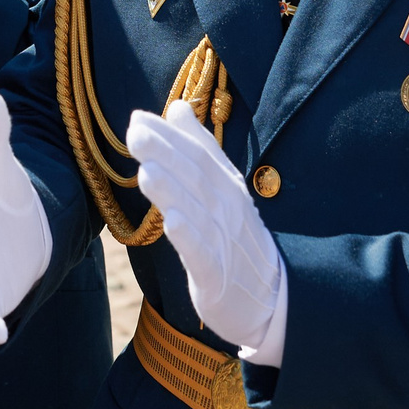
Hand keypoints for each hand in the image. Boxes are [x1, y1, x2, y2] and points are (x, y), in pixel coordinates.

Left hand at [126, 100, 287, 357]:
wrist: (271, 299)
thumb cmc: (237, 239)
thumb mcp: (223, 188)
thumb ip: (200, 149)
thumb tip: (177, 108)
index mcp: (226, 187)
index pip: (199, 155)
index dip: (170, 137)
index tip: (139, 118)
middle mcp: (226, 210)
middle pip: (196, 178)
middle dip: (166, 154)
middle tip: (136, 132)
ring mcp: (223, 243)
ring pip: (196, 212)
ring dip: (172, 190)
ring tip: (146, 170)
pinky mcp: (216, 277)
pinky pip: (203, 254)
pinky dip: (189, 237)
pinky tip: (172, 221)